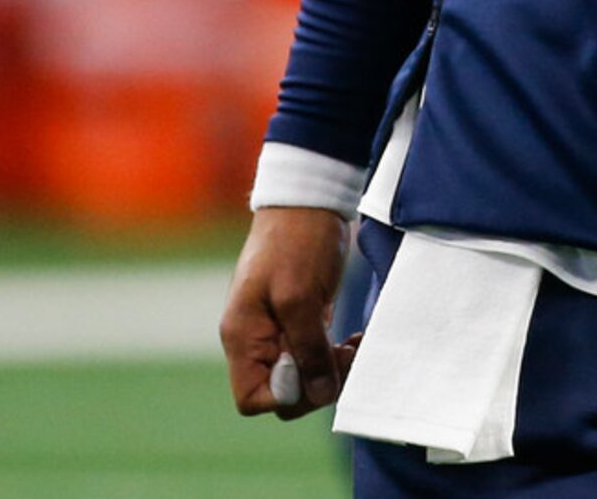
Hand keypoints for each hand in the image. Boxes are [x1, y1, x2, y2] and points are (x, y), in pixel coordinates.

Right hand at [220, 206, 356, 420]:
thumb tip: (320, 394)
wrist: (309, 198)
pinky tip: (353, 339)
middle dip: (317, 382)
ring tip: (354, 345)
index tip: (314, 368)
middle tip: (345, 355)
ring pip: (303, 374)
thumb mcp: (301, 297)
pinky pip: (314, 354)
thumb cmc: (297, 240)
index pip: (252, 397)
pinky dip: (334, 354)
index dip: (286, 395)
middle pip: (282, 391)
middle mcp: (255, 338)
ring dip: (331, 368)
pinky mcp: (299, 318)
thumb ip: (308, 349)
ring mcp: (277, 328)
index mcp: (242, 335)